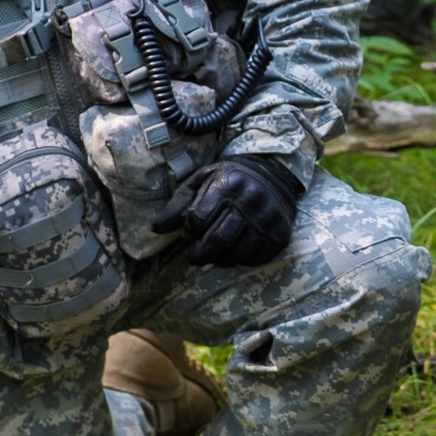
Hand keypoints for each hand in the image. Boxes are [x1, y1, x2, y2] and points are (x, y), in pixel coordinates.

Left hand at [157, 155, 302, 266]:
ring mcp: (268, 219)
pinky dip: (239, 260)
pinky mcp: (279, 235)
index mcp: (229, 183)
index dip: (190, 228)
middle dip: (199, 253)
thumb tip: (156, 229)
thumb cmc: (228, 180)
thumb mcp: (201, 182)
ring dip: (218, 259)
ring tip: (213, 254)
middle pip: (217, 241)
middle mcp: (252, 200)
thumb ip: (178, 204)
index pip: (198, 219)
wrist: (273, 175)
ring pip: (235, 254)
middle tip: (194, 256)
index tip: (191, 228)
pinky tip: (234, 250)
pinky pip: (253, 259)